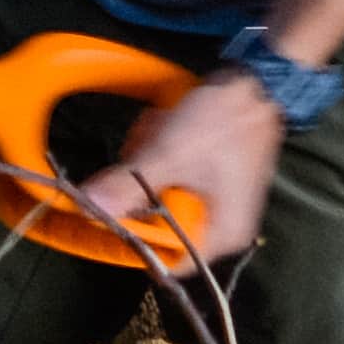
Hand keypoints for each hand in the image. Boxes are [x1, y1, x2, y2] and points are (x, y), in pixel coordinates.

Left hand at [75, 66, 284, 269]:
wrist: (256, 82)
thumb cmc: (224, 122)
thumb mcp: (171, 153)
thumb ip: (128, 184)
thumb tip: (87, 208)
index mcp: (221, 233)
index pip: (168, 261)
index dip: (135, 241)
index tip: (110, 214)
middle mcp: (221, 226)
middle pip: (161, 225)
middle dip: (144, 187)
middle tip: (143, 153)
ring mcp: (215, 201)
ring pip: (162, 195)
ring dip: (151, 162)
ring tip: (158, 128)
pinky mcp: (207, 178)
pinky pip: (172, 177)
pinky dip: (162, 154)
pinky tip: (165, 124)